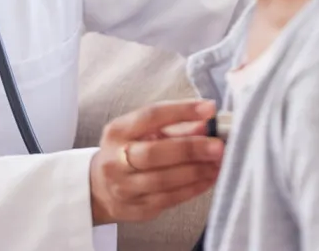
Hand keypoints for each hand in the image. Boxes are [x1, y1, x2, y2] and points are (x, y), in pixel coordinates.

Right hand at [89, 99, 223, 225]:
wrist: (99, 188)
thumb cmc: (126, 152)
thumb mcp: (141, 133)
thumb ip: (173, 127)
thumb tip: (206, 124)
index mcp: (117, 132)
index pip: (150, 116)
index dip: (181, 111)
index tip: (209, 109)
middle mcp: (116, 160)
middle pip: (154, 153)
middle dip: (190, 148)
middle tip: (218, 146)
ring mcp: (124, 187)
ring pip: (163, 180)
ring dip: (196, 171)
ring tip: (219, 163)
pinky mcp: (137, 209)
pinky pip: (169, 199)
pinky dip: (193, 189)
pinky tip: (209, 179)